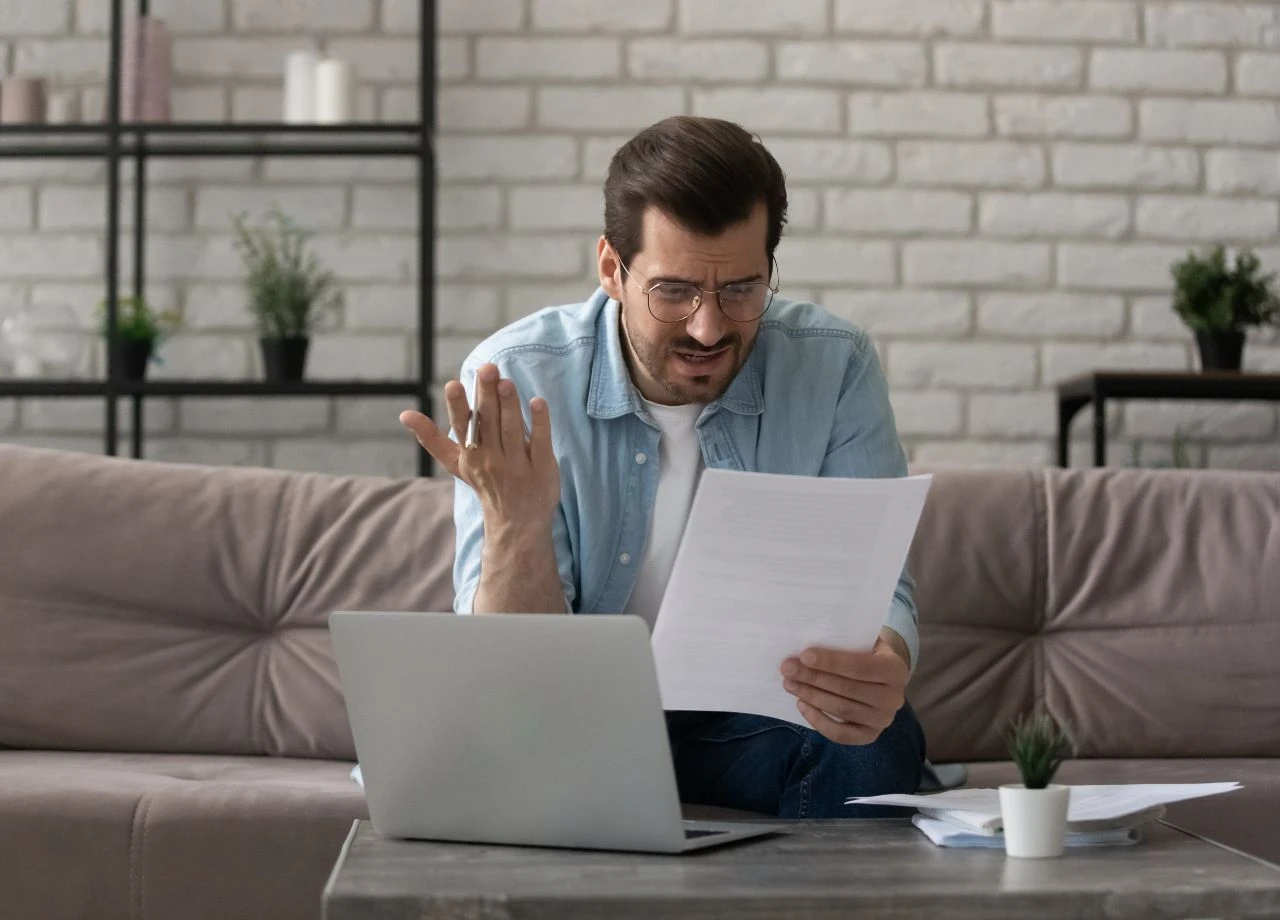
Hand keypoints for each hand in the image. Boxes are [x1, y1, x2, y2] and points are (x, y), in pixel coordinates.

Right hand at [399, 363, 559, 530]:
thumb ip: (432, 438)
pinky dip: (539, 422)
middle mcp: (492, 458)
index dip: (457, 406)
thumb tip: (403, 414)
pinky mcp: (542, 467)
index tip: (453, 384)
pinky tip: (537, 402)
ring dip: (509, 406)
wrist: (516, 521)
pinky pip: (540, 442)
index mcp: (471, 453)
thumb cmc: (485, 482)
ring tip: (506, 382)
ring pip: (511, 430)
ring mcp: (517, 464)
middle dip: (486, 395)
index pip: (462, 427)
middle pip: (489, 422)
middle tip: (487, 368)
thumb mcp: (455, 463)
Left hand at [779, 629, 908, 745]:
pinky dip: (818, 721)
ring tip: (789, 683)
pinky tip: (801, 704)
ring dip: (811, 696)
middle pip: (847, 689)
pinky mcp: (870, 735)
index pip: (860, 667)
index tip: (804, 655)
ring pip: (841, 710)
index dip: (831, 662)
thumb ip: (843, 641)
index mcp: (895, 669)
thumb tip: (805, 643)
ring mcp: (883, 720)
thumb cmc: (866, 652)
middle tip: (788, 669)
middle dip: (813, 678)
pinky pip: (841, 734)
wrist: (882, 676)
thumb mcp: (863, 640)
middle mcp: (894, 698)